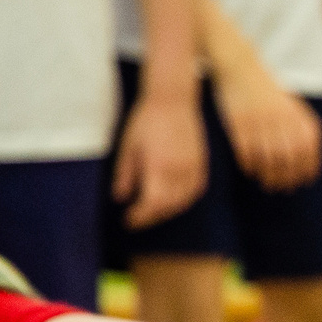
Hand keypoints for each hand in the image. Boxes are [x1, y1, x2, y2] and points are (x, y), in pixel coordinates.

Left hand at [114, 87, 207, 229]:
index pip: (151, 203)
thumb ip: (125, 174)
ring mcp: (193, 167)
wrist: (173, 100)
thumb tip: (120, 198)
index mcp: (158, 166)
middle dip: (151, 217)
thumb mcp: (128, 146)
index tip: (128, 221)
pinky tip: (174, 200)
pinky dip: (184, 200)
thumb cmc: (146, 120)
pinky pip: (195, 191)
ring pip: (183, 201)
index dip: (139, 216)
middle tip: (137, 219)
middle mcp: (179, 170)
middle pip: (167, 206)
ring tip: (153, 212)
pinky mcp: (201, 163)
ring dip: (167, 211)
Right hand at [212, 63, 321, 193]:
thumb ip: (302, 128)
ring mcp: (260, 123)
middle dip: (288, 178)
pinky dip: (250, 166)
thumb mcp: (293, 105)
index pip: (310, 152)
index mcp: (298, 115)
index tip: (304, 181)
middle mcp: (282, 121)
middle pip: (290, 160)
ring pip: (269, 160)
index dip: (308, 170)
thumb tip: (311, 162)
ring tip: (267, 183)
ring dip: (269, 176)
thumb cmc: (267, 90)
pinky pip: (247, 153)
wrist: (240, 66)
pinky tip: (250, 170)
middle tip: (283, 187)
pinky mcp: (239, 124)